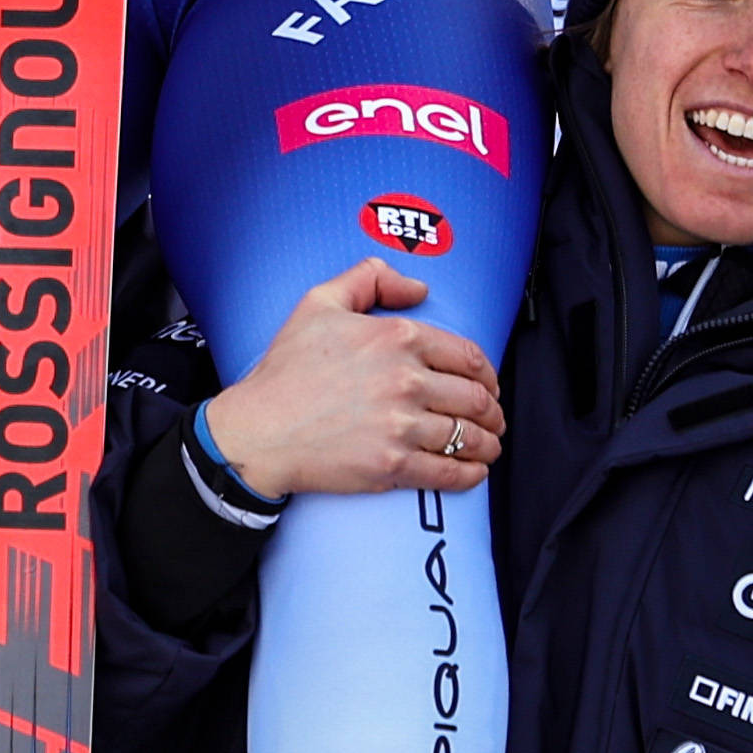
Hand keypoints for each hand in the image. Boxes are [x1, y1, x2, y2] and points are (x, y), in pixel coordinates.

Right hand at [199, 262, 505, 502]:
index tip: (489, 384)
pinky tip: (474, 471)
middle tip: (493, 417)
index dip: (488, 373)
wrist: (259, 429)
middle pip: (476, 398)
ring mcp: (401, 425)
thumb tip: (418, 287)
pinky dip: (471, 473)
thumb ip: (370, 278)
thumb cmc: (286, 369)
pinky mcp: (393, 465)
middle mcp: (405, 380)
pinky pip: (449, 472)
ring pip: (468, 436)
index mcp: (396, 338)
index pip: (468, 356)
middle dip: (494, 410)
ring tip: (488, 445)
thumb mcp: (320, 301)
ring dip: (488, 443)